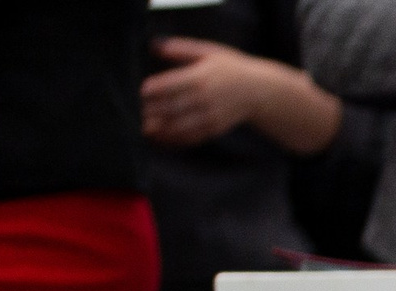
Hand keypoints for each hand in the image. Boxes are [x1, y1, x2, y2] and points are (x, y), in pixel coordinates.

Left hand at [141, 38, 278, 148]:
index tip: (139, 92)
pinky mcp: (215, 128)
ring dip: (160, 129)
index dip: (152, 90)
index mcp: (201, 77)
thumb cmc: (231, 68)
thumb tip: (154, 46)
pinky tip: (162, 138)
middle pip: (171, 107)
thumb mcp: (209, 51)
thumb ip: (180, 49)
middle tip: (135, 112)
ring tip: (144, 129)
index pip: (169, 85)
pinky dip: (175, 140)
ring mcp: (211, 116)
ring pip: (179, 126)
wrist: (260, 91)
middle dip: (151, 112)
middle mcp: (205, 98)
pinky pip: (192, 137)